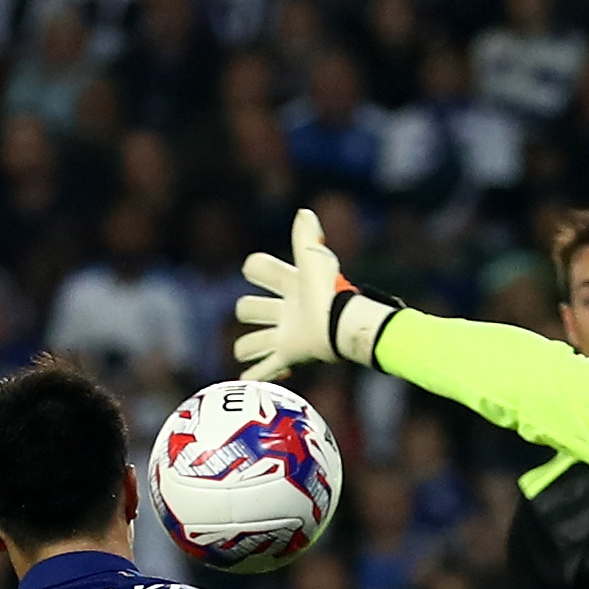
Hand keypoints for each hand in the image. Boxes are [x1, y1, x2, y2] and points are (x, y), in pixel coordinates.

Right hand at [234, 209, 394, 377]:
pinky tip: (249, 377)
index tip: (257, 271)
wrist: (343, 327)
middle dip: (248, 311)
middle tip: (268, 314)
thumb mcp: (315, 261)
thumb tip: (304, 211)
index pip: (257, 270)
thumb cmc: (330, 292)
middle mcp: (284, 312)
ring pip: (251, 342)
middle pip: (245, 309)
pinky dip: (256, 375)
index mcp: (288, 286)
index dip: (255, 269)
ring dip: (250, 347)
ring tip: (256, 349)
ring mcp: (284, 336)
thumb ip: (307, 237)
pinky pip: (264, 370)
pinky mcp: (289, 356)